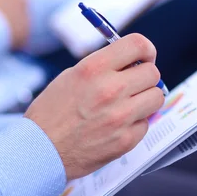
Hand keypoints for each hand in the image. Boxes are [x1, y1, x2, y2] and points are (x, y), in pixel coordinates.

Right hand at [25, 34, 164, 180]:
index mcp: (94, 69)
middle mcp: (110, 90)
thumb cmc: (51, 113)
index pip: (137, 45)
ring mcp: (120, 117)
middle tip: (135, 83)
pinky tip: (118, 125)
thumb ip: (103, 67)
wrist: (40, 151)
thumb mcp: (71, 76)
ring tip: (129, 104)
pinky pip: (145, 123)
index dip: (146, 49)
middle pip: (152, 73)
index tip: (146, 56)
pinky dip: (136, 123)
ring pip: (156, 97)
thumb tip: (131, 62)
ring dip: (146, 99)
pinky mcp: (125, 140)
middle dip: (145, 76)